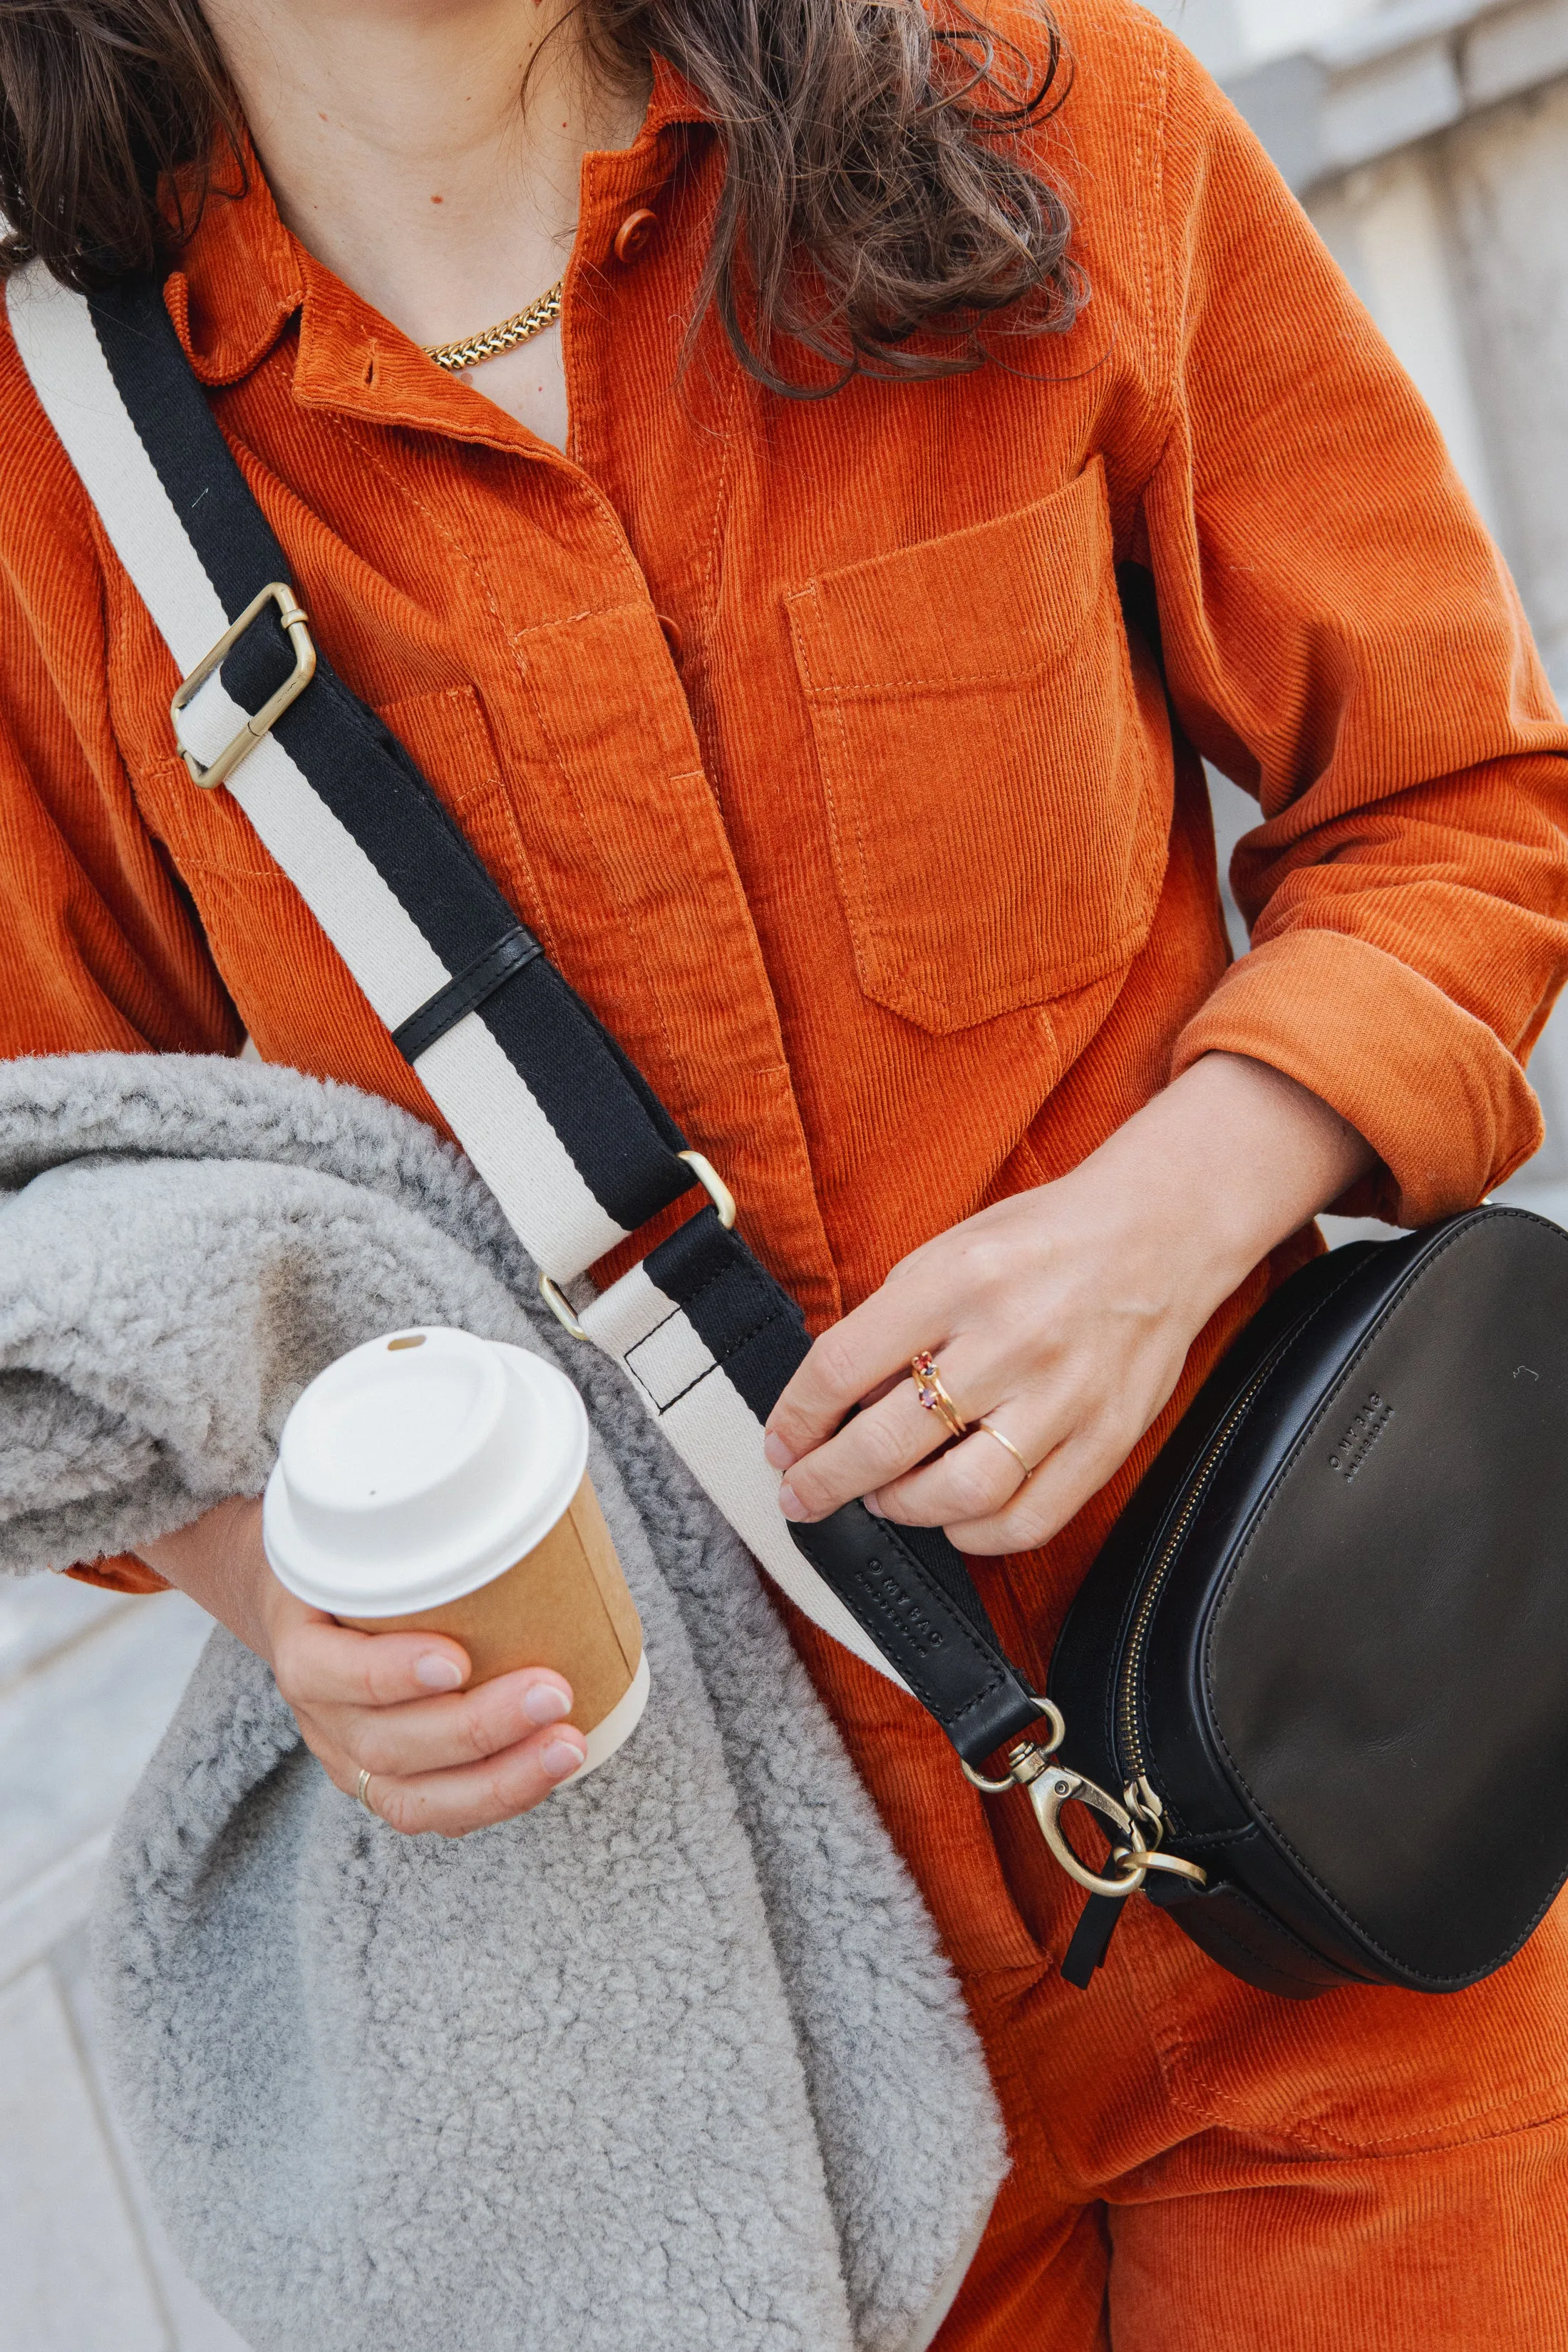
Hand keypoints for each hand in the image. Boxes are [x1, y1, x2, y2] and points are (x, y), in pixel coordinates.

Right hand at [136, 1496, 587, 1834]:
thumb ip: (409, 1495)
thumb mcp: (352, 1515)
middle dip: (476, 1728)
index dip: (386, 1676)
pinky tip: (549, 1769)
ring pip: (413, 1797)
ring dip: (499, 1778)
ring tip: (568, 1742)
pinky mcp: (385, 1779)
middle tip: (553, 1689)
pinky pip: (434, 1811)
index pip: (325, 1672)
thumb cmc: (348, 1551)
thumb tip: (520, 1451)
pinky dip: (495, 1796)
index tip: (454, 1657)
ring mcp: (350, 1754)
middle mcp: (318, 1712)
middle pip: (385, 1743)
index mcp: (297, 1640)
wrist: (297, 1599)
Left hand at [763, 1054, 1373, 1556]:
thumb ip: (894, 1320)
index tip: (781, 1445)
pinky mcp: (1108, 1437)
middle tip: (803, 1495)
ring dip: (900, 1510)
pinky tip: (955, 1519)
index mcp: (960, 1278)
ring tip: (882, 1500)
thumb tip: (836, 1404)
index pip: (844, 1365)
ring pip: (959, 1494)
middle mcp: (1011, 1338)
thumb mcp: (952, 1249)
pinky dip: (976, 1535)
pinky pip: (1029, 1518)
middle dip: (827, 1482)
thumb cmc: (1047, 1240)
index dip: (796, 1418)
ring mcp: (1065, 1394)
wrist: (1163, 1230)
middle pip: (889, 1441)